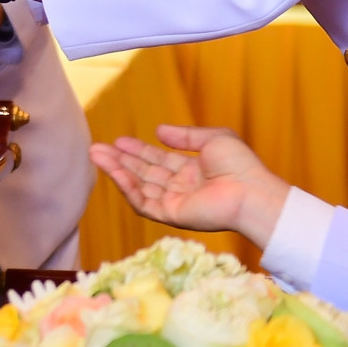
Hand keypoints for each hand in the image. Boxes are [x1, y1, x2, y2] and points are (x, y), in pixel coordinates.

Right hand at [87, 125, 290, 247]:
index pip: (158, 160)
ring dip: (117, 171)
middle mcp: (181, 188)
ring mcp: (175, 202)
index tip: (118, 141)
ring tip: (96, 154)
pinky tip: (115, 172)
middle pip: (144, 173)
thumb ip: (184, 136)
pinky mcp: (171, 215)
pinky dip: (127, 187)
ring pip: (139, 187)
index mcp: (192, 172)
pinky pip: (143, 202)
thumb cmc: (240, 165)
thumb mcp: (212, 139)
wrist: (250, 191)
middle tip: (97, 148)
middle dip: (121, 160)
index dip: (138, 151)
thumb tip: (158, 131)